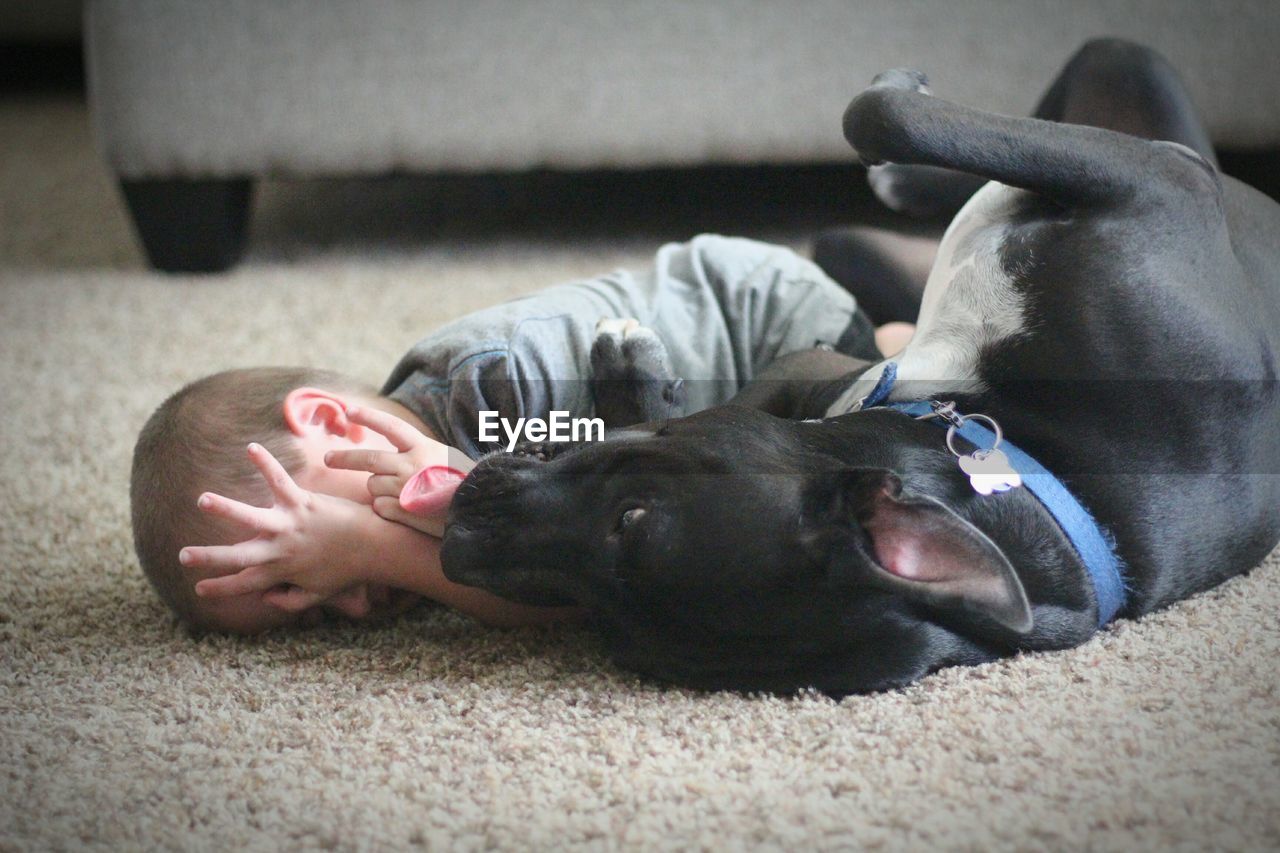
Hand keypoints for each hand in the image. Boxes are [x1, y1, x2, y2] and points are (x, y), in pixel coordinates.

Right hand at [182, 442, 373, 611]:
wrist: (374, 546)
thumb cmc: (347, 570)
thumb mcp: (318, 594)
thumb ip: (290, 601)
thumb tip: (264, 600)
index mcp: (283, 572)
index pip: (245, 583)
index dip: (221, 588)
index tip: (198, 589)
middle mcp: (281, 550)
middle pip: (239, 556)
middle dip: (209, 558)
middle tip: (182, 556)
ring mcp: (290, 525)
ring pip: (251, 517)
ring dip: (226, 509)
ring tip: (202, 500)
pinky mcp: (303, 502)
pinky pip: (280, 481)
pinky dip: (265, 464)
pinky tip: (250, 448)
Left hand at [325, 406, 472, 535]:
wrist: (478, 511)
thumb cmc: (465, 484)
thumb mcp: (445, 458)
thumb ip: (419, 453)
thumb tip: (395, 453)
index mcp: (423, 448)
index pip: (390, 427)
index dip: (369, 417)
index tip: (349, 410)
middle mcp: (410, 465)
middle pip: (368, 459)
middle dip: (343, 457)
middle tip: (327, 458)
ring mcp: (403, 488)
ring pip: (373, 485)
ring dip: (380, 489)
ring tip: (404, 495)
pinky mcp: (400, 510)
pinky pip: (379, 506)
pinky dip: (386, 508)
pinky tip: (405, 510)